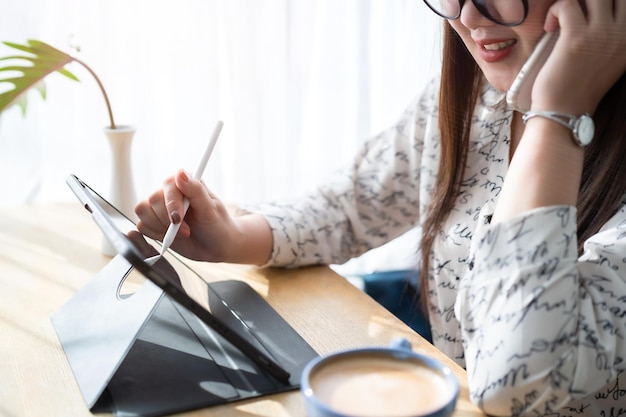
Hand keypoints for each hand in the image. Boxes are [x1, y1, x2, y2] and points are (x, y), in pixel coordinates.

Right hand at [135, 169, 256, 262]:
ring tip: (179, 233)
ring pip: (142, 211)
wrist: (217, 246)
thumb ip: (195, 190)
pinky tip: (170, 237)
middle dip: (167, 220)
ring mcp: (161, 207)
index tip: (178, 220)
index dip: (170, 204)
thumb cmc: (217, 225)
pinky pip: (141, 225)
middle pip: (152, 200)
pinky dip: (154, 234)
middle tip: (186, 230)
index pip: (167, 186)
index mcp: (185, 183)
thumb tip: (180, 173)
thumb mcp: (210, 209)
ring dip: (159, 227)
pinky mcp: (154, 221)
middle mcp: (170, 193)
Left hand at [532, 0, 625, 114]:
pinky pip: (567, 5)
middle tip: (575, 13)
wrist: (563, 111)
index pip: (625, 3)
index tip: (588, 12)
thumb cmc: (579, 85)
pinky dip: (555, 10)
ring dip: (573, 1)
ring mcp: (601, 35)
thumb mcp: (608, 59)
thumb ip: (612, 34)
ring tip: (562, 19)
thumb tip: (595, 8)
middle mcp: (623, 34)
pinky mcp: (576, 39)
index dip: (606, 2)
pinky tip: (550, 27)